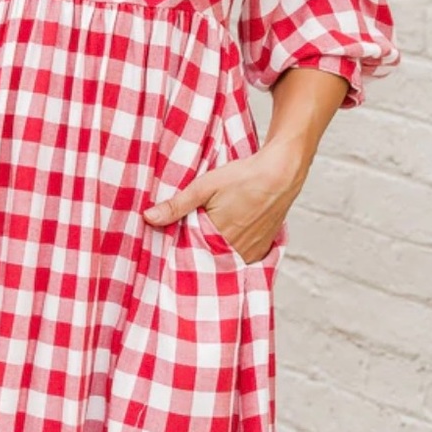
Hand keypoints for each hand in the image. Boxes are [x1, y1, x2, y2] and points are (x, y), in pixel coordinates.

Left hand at [142, 140, 309, 262]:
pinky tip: (224, 241)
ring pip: (223, 260)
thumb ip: (177, 205)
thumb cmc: (244, 177)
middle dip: (195, 252)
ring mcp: (251, 252)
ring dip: (213, 252)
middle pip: (207, 258)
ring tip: (206, 238)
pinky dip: (230, 253)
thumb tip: (149, 217)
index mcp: (218, 237)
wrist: (282, 172)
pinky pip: (240, 259)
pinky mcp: (262, 249)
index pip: (189, 254)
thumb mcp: (204, 186)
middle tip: (186, 239)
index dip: (179, 249)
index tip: (168, 244)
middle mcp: (236, 250)